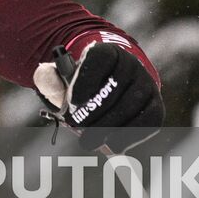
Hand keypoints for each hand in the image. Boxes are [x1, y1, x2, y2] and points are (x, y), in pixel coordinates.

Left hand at [34, 42, 163, 152]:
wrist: (111, 85)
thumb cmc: (82, 83)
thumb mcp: (62, 79)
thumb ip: (50, 78)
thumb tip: (42, 75)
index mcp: (106, 52)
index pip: (98, 59)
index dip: (86, 81)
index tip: (72, 103)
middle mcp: (131, 64)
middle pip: (114, 88)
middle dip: (93, 112)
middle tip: (77, 127)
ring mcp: (146, 84)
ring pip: (131, 107)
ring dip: (108, 128)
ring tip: (89, 141)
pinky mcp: (156, 105)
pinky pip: (149, 121)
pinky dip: (129, 136)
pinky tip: (112, 145)